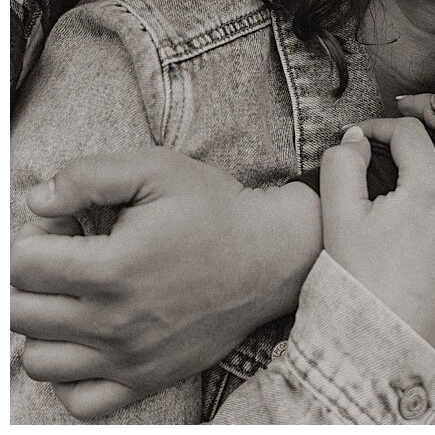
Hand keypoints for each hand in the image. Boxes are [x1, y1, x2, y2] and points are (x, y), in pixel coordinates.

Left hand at [11, 149, 319, 418]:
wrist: (274, 255)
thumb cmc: (215, 209)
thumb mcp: (158, 169)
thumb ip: (88, 176)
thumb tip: (37, 203)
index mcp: (112, 268)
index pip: (21, 265)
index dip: (34, 238)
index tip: (65, 228)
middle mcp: (114, 321)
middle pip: (20, 312)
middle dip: (32, 279)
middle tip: (68, 258)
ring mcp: (128, 357)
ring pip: (38, 360)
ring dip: (43, 327)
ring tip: (75, 299)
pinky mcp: (146, 378)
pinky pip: (78, 401)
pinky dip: (69, 376)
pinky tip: (87, 341)